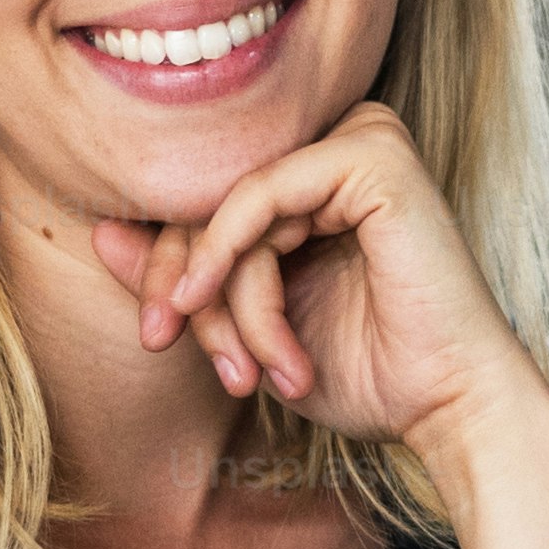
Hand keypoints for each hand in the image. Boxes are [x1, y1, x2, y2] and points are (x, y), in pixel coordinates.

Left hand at [89, 102, 542, 467]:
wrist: (449, 406)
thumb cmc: (369, 373)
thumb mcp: (248, 325)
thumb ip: (184, 274)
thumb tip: (100, 229)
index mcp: (319, 181)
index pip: (210, 198)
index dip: (168, 267)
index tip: (156, 335)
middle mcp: (340, 147)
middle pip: (211, 195)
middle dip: (186, 285)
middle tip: (176, 347)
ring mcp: (362, 142)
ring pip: (231, 203)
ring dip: (229, 299)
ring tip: (255, 369)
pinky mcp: (374, 155)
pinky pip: (260, 191)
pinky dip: (233, 256)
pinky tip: (229, 308)